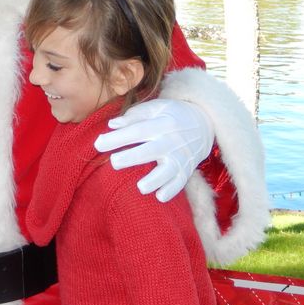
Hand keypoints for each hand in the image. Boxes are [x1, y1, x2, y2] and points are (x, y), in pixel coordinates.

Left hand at [94, 99, 212, 201]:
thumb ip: (134, 115)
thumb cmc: (172, 114)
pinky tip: (159, 197)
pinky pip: (180, 182)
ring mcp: (181, 157)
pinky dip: (172, 190)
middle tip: (114, 163)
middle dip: (132, 157)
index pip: (137, 131)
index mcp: (161, 123)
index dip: (118, 138)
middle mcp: (171, 141)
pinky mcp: (187, 169)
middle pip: (150, 150)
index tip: (98, 144)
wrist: (205, 123)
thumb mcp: (156, 107)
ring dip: (155, 180)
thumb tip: (112, 125)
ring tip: (141, 187)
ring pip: (168, 171)